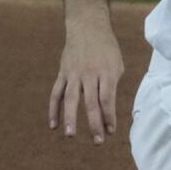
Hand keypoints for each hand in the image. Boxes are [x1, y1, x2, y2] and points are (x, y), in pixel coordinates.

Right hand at [49, 20, 125, 143]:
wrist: (88, 28)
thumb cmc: (107, 49)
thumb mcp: (117, 65)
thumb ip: (111, 86)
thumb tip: (106, 110)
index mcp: (107, 73)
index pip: (107, 100)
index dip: (109, 117)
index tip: (111, 131)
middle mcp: (89, 75)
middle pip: (91, 103)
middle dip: (94, 123)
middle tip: (98, 141)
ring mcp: (74, 74)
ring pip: (70, 100)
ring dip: (70, 119)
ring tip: (71, 135)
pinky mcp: (63, 73)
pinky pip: (56, 93)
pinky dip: (53, 109)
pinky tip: (53, 125)